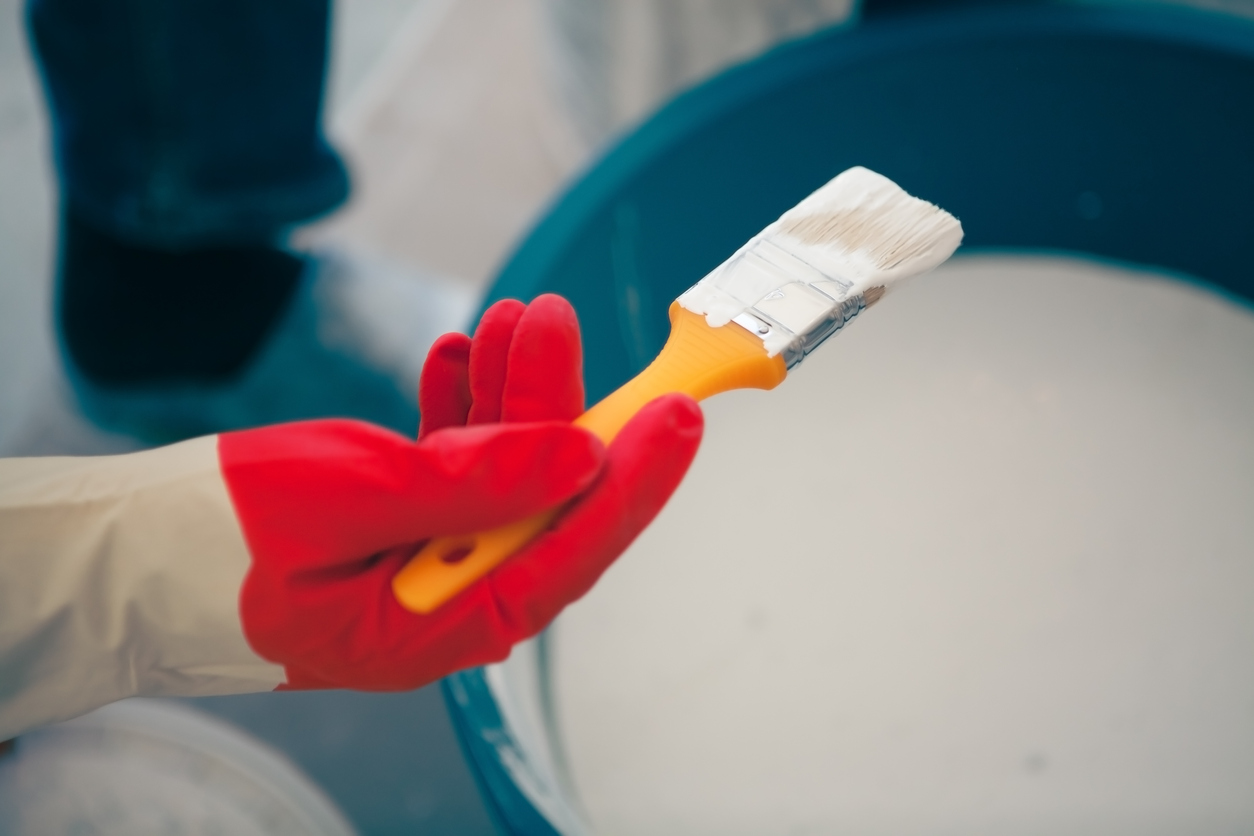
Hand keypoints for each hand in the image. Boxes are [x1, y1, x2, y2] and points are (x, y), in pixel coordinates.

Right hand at [220, 294, 702, 689]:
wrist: (119, 560)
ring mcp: (424, 560)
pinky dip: (459, 408)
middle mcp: (447, 600)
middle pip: (538, 498)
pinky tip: (459, 355)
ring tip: (514, 319)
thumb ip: (473, 482)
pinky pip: (452, 464)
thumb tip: (581, 456)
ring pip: (498, 470)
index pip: (568, 553)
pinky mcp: (399, 524)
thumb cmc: (211, 547)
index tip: (679, 411)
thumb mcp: (350, 500)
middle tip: (556, 318)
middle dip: (555, 404)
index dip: (633, 481)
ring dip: (509, 394)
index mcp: (442, 626)